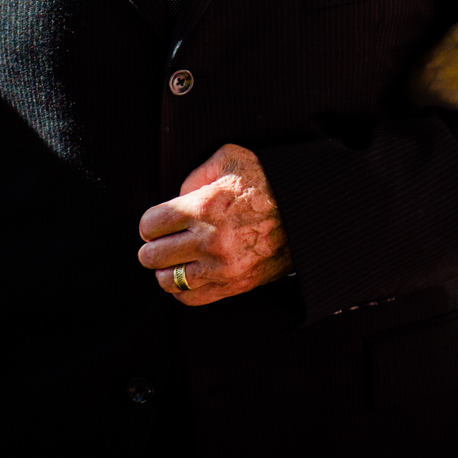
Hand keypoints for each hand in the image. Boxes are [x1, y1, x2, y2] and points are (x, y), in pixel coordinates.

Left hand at [138, 144, 290, 305]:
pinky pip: (191, 298)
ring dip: (166, 269)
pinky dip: (183, 288)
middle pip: (152, 255)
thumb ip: (196, 174)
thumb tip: (177, 197)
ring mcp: (222, 267)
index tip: (158, 222)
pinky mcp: (234, 284)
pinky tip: (190, 273)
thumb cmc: (267, 181)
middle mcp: (210, 240)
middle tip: (163, 240)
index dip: (151, 223)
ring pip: (167, 280)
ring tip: (176, 259)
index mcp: (205, 207)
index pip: (151, 225)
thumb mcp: (230, 158)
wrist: (306, 211)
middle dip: (154, 246)